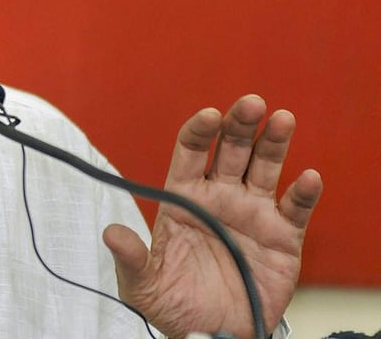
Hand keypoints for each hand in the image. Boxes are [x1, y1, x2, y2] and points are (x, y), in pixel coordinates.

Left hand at [103, 95, 321, 338]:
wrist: (212, 335)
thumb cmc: (173, 304)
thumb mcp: (142, 284)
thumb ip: (131, 258)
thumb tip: (111, 233)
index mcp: (185, 196)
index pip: (191, 152)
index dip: (200, 131)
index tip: (208, 116)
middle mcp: (220, 196)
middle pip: (232, 149)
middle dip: (240, 124)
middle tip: (250, 103)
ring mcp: (252, 213)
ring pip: (265, 168)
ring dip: (274, 142)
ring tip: (281, 119)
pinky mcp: (283, 237)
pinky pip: (295, 209)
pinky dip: (303, 193)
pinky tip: (307, 177)